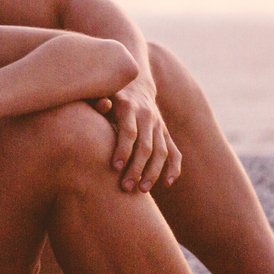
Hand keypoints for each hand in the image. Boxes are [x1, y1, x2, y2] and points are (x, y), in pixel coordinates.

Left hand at [103, 74, 179, 193]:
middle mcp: (147, 116)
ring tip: (142, 190)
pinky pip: (174, 152)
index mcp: (129, 107)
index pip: (129, 131)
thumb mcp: (102, 93)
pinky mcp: (165, 134)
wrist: (136, 82)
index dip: (123, 149)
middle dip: (137, 168)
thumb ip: (100, 101)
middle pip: (145, 146)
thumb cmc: (109, 94)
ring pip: (161, 152)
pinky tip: (167, 183)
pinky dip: (174, 168)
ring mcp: (159, 126)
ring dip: (153, 172)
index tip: (115, 167)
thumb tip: (104, 105)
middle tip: (126, 187)